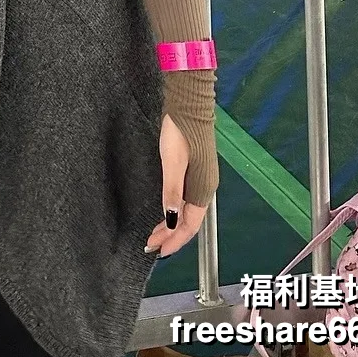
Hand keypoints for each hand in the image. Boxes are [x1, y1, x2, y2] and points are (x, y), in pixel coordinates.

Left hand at [143, 114, 206, 257]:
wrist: (189, 105)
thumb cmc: (180, 132)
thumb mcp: (172, 162)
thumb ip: (172, 192)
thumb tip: (172, 221)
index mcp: (202, 189)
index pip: (190, 226)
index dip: (175, 241)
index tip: (158, 251)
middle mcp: (205, 188)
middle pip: (189, 222)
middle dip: (171, 236)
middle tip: (151, 245)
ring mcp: (202, 179)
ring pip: (188, 212)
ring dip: (172, 225)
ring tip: (156, 233)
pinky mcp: (196, 170)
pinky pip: (187, 201)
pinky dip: (175, 211)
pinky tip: (167, 211)